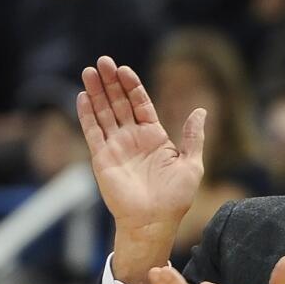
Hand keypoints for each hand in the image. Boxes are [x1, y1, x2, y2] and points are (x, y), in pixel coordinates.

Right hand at [78, 55, 205, 283]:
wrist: (154, 222)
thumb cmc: (175, 199)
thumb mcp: (192, 164)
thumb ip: (194, 137)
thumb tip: (201, 110)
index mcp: (154, 137)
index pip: (140, 104)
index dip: (132, 86)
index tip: (125, 69)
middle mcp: (133, 139)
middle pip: (119, 103)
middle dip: (111, 82)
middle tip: (103, 61)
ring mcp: (116, 147)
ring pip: (103, 113)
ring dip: (96, 92)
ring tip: (89, 71)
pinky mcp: (102, 158)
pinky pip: (92, 132)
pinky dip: (87, 115)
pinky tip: (83, 96)